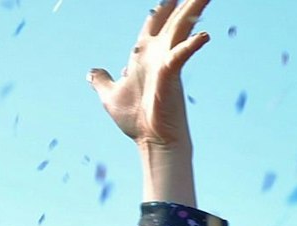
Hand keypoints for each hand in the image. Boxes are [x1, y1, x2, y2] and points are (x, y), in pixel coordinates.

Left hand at [90, 0, 212, 205]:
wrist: (151, 141)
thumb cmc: (135, 121)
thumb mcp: (109, 94)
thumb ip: (102, 80)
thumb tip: (93, 72)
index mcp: (143, 56)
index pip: (154, 25)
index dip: (160, 10)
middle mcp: (157, 55)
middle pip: (172, 22)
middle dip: (183, 5)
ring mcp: (165, 63)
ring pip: (180, 29)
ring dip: (192, 12)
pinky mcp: (171, 75)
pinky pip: (181, 54)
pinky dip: (191, 45)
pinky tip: (204, 36)